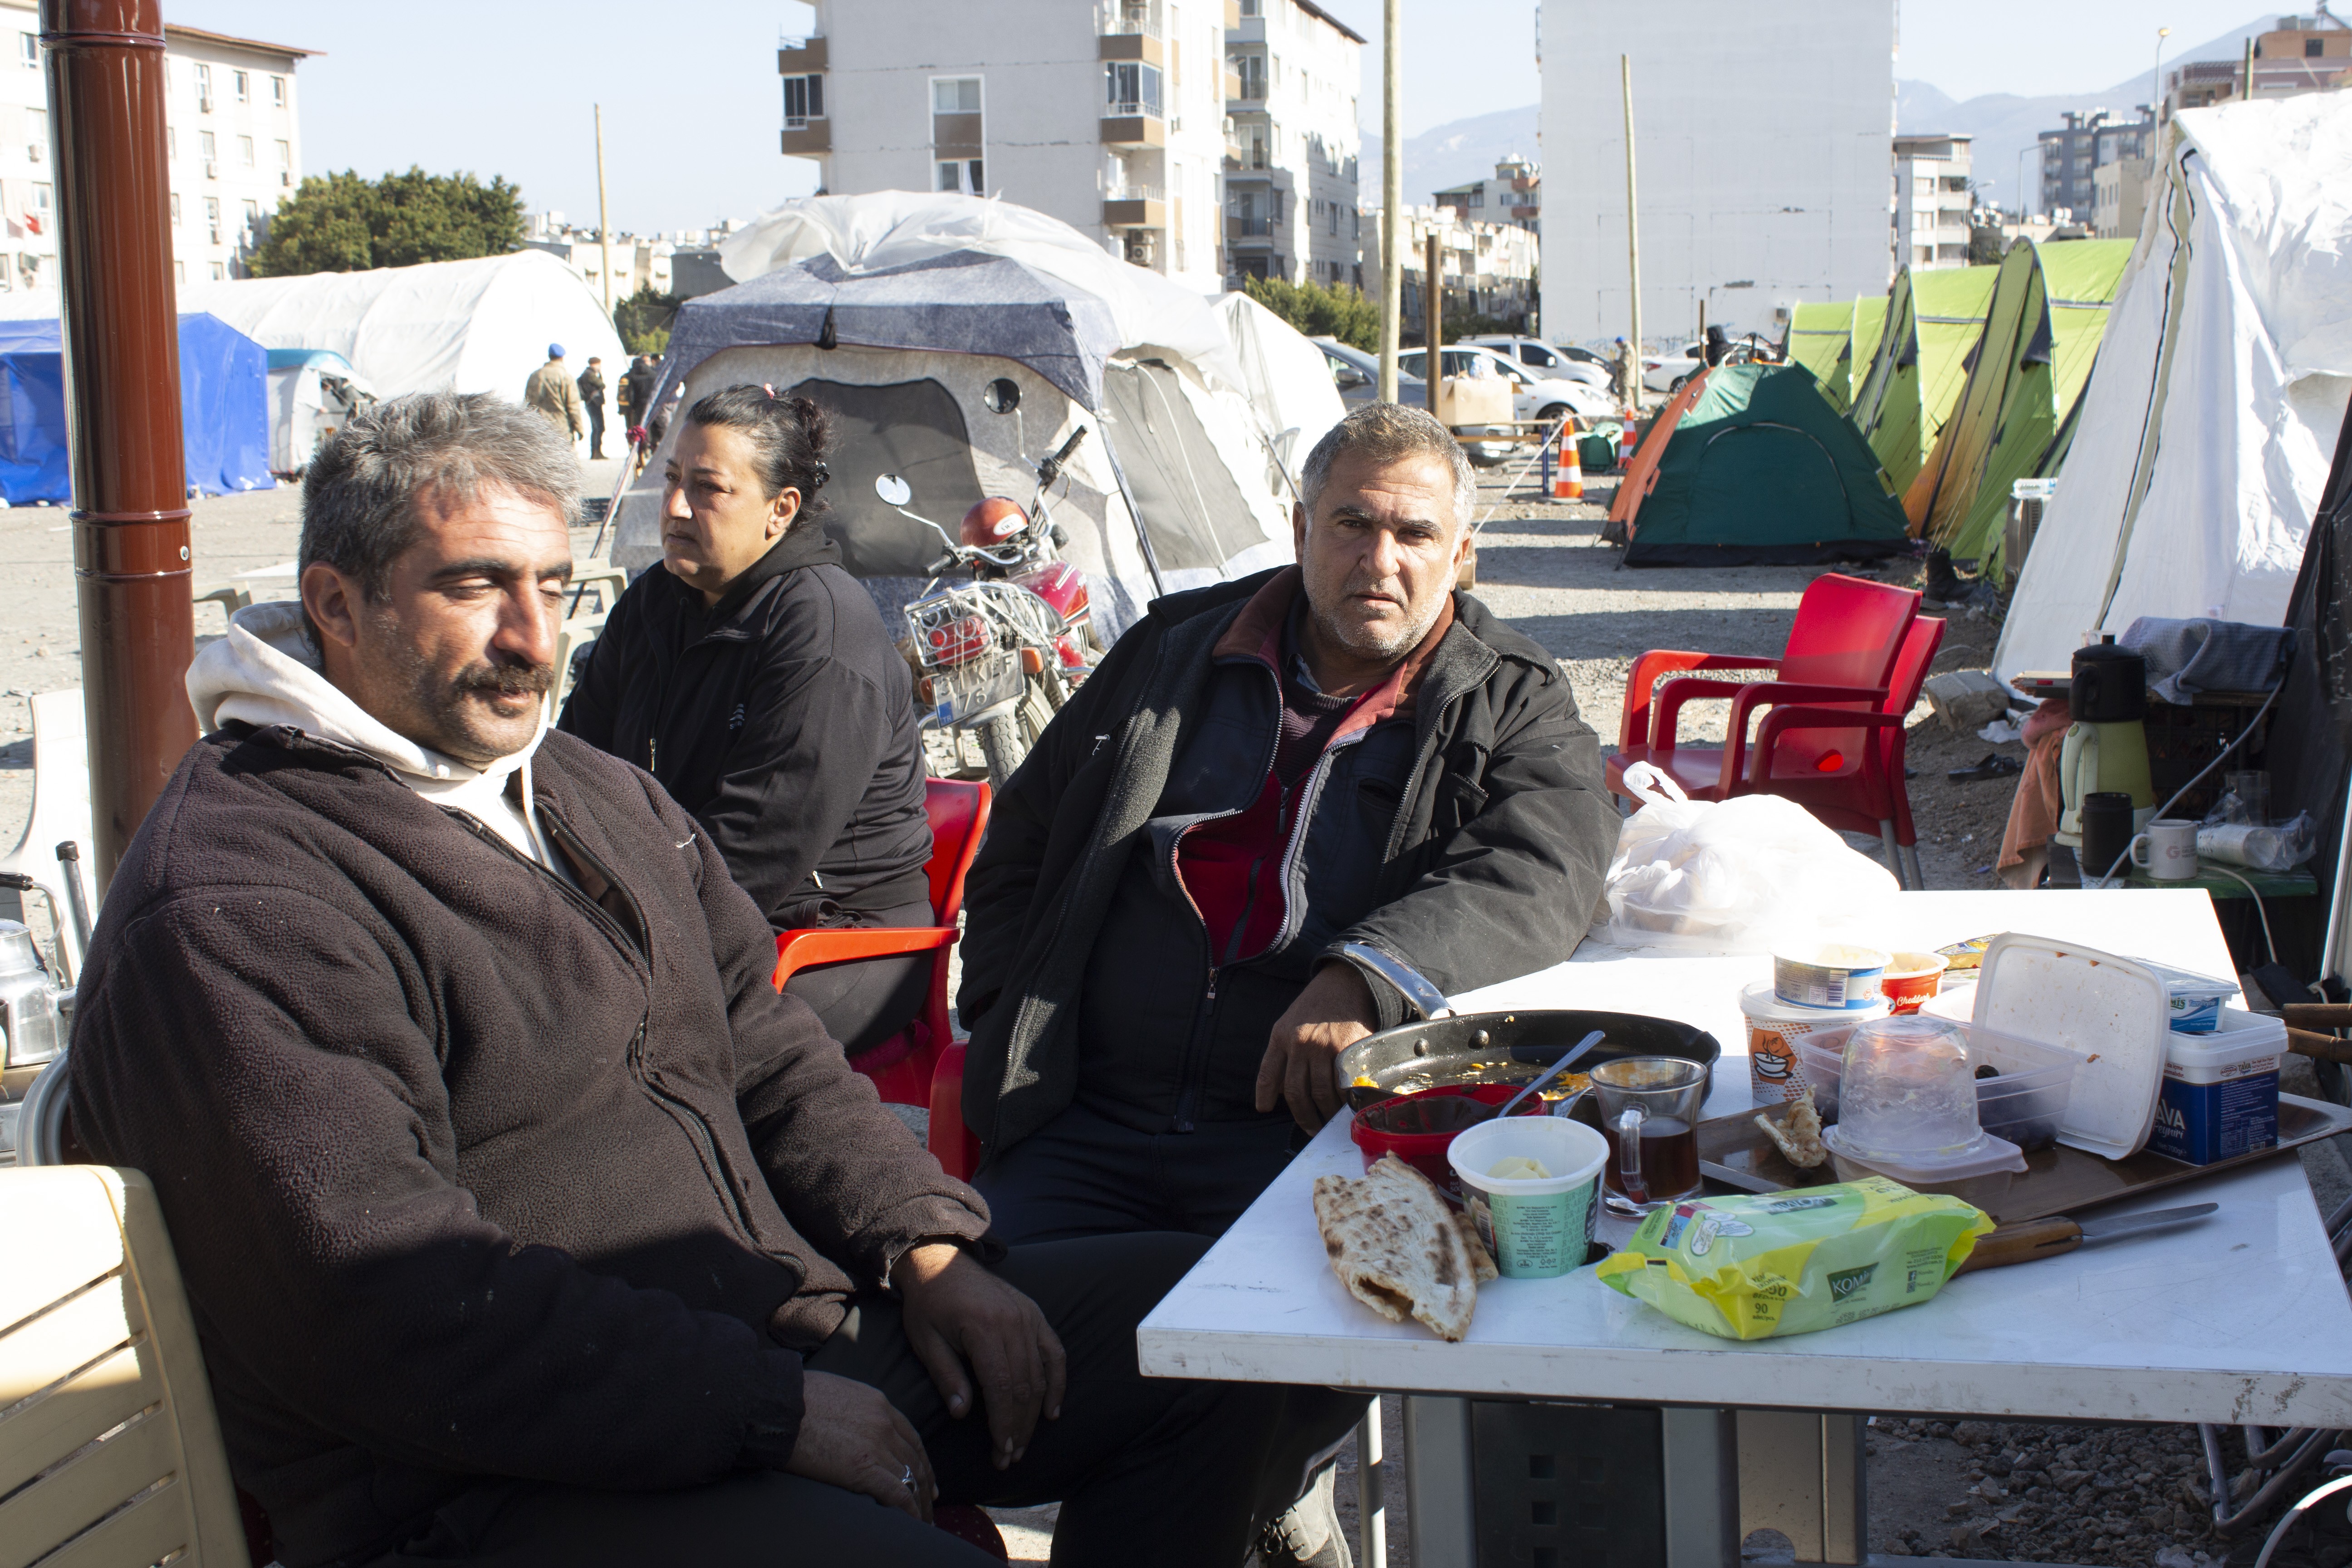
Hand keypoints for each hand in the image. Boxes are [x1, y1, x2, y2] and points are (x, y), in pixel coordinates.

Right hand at [786, 1370, 934, 1521]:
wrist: (777, 1404)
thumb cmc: (793, 1397)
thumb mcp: (834, 1391)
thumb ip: (851, 1407)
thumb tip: (845, 1422)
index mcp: (876, 1403)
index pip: (909, 1436)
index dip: (920, 1459)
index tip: (925, 1476)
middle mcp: (883, 1422)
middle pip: (914, 1459)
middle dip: (925, 1483)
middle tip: (930, 1502)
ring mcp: (875, 1445)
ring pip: (910, 1478)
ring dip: (920, 1502)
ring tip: (923, 1520)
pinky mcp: (863, 1468)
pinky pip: (897, 1493)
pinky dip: (909, 1511)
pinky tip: (913, 1521)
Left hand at [894, 1243, 1066, 1470]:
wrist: (940, 1261)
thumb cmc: (928, 1305)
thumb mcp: (926, 1341)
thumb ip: (946, 1376)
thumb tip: (962, 1414)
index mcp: (983, 1328)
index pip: (1001, 1387)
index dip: (1003, 1424)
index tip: (1000, 1453)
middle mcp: (1012, 1322)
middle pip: (1024, 1386)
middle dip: (1018, 1427)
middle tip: (1009, 1458)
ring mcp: (1028, 1316)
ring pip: (1040, 1374)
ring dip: (1034, 1414)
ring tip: (1023, 1443)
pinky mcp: (1035, 1314)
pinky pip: (1054, 1352)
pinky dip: (1056, 1383)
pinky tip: (1051, 1411)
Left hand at [1255, 961, 1378, 1133]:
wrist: (1347, 980)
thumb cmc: (1319, 1003)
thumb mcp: (1291, 1020)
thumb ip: (1285, 1051)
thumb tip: (1284, 1090)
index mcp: (1281, 1035)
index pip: (1268, 1072)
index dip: (1265, 1094)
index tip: (1264, 1108)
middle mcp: (1300, 1043)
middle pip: (1296, 1091)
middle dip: (1302, 1115)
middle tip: (1310, 1128)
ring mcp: (1324, 1048)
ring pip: (1320, 1093)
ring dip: (1325, 1114)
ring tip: (1329, 1121)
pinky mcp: (1349, 1050)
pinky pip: (1344, 1085)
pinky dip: (1344, 1101)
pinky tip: (1346, 1108)